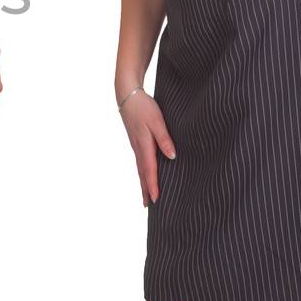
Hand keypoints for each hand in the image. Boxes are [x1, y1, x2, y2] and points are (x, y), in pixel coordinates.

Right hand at [118, 89, 175, 205]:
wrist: (127, 95)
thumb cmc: (143, 107)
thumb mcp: (157, 121)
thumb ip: (165, 139)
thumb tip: (172, 156)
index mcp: (144, 145)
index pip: (149, 169)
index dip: (153, 185)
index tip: (155, 199)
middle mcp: (138, 148)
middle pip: (142, 173)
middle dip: (146, 189)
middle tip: (148, 205)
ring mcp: (136, 145)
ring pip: (140, 168)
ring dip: (143, 182)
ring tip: (145, 196)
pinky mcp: (136, 141)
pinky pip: (139, 161)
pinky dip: (142, 172)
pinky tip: (144, 174)